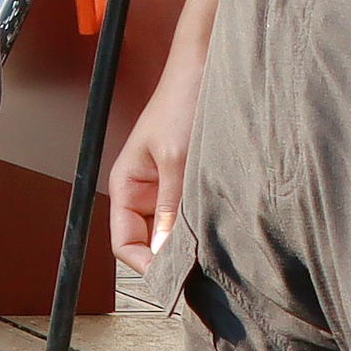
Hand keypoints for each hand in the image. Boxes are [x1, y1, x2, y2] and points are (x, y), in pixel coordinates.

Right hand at [106, 47, 204, 274]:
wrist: (208, 70)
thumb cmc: (182, 104)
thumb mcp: (176, 160)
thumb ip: (169, 208)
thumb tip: (164, 253)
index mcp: (126, 187)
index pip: (125, 243)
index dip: (145, 265)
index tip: (173, 280)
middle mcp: (145, 194)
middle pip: (150, 243)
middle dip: (170, 258)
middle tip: (202, 273)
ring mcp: (171, 190)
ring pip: (174, 232)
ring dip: (191, 241)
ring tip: (215, 252)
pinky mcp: (195, 185)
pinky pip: (195, 216)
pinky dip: (207, 227)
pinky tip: (225, 231)